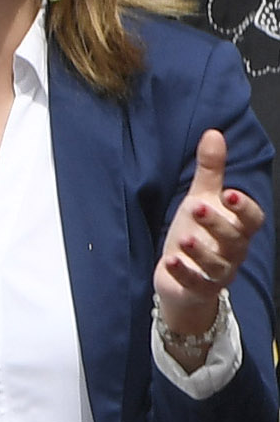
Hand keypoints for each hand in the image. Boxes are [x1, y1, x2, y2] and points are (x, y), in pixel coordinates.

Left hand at [156, 127, 259, 353]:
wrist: (183, 279)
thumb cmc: (197, 233)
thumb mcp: (202, 199)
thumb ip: (210, 171)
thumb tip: (214, 133)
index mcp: (236, 228)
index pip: (252, 219)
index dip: (244, 208)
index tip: (229, 193)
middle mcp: (232, 251)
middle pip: (235, 239)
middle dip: (217, 223)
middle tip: (196, 207)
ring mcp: (216, 272)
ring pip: (218, 264)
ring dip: (201, 251)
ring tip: (184, 238)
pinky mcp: (197, 288)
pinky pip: (196, 284)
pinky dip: (184, 273)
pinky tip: (169, 261)